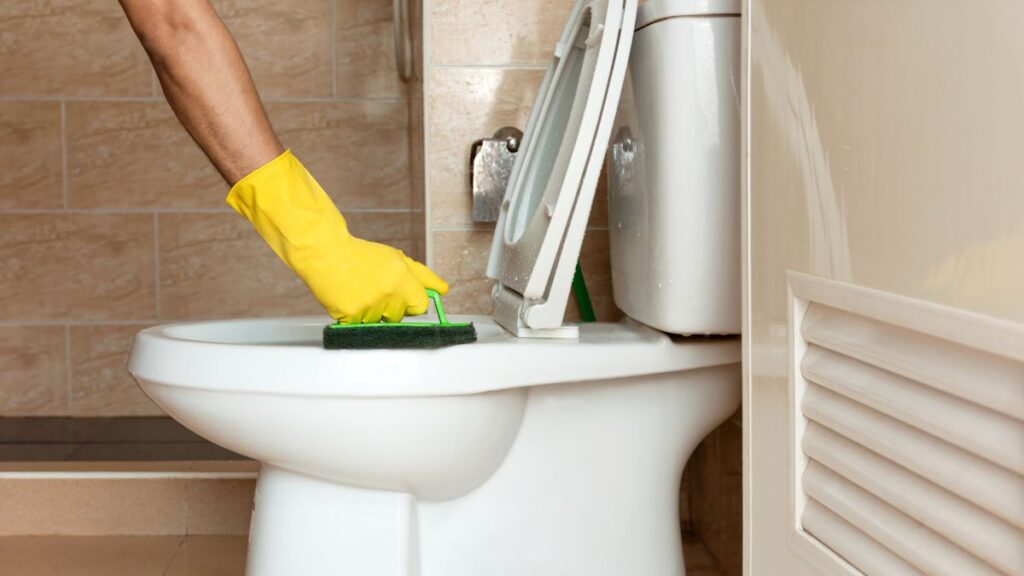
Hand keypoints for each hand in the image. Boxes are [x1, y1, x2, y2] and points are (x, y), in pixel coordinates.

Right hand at [226, 150, 447, 322]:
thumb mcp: (397, 259)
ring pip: (379, 323)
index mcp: (402, 279)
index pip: (421, 305)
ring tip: (359, 291)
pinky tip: (350, 298)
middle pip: (399, 316)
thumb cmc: (361, 255)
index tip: (405, 297)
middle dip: (391, 306)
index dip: (413, 302)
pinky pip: (360, 327)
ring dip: (371, 312)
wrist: (325, 254)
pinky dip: (356, 317)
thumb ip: (423, 276)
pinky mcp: (350, 317)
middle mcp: (387, 294)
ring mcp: (368, 307)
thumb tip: (444, 290)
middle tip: (375, 288)